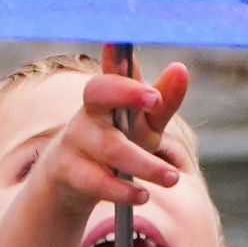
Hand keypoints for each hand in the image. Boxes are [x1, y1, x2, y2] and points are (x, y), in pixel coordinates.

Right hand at [34, 64, 190, 215]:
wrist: (71, 181)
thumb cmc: (117, 142)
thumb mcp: (143, 124)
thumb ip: (164, 101)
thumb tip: (180, 68)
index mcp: (106, 95)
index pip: (112, 69)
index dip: (118, 59)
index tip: (129, 51)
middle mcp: (88, 112)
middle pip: (99, 92)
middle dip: (127, 92)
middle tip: (156, 99)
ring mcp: (75, 141)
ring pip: (110, 147)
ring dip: (144, 163)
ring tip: (172, 177)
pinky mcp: (68, 172)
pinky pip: (96, 180)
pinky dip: (122, 190)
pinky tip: (142, 195)